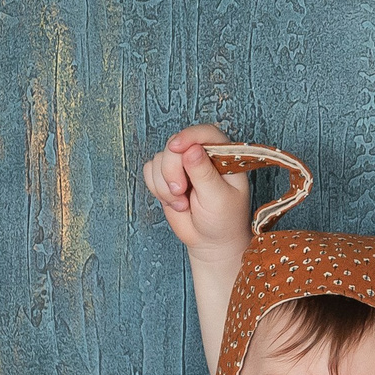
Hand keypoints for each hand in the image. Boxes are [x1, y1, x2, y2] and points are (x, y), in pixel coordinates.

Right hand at [139, 123, 251, 258]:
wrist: (211, 240)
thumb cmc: (224, 219)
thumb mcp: (218, 198)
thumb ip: (204, 174)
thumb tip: (192, 150)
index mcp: (224, 156)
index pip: (205, 133)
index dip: (189, 136)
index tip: (176, 148)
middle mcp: (202, 156)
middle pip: (175, 145)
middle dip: (172, 169)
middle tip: (181, 191)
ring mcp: (183, 165)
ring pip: (159, 158)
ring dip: (164, 183)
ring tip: (182, 202)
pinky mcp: (167, 176)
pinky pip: (150, 170)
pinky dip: (156, 187)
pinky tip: (173, 201)